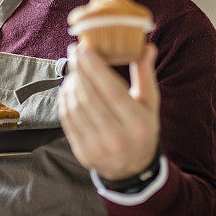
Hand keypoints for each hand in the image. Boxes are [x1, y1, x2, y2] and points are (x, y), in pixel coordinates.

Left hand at [59, 42, 159, 179]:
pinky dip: (64, 99)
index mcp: (137, 124)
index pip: (112, 90)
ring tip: (73, 68)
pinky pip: (67, 120)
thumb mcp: (150, 103)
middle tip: (75, 51)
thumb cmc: (142, 126)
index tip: (86, 48)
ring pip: (75, 107)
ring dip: (70, 83)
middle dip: (79, 70)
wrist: (133, 167)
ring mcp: (98, 148)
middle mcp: (117, 138)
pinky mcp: (82, 152)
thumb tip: (146, 47)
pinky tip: (68, 86)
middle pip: (90, 97)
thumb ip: (146, 74)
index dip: (95, 67)